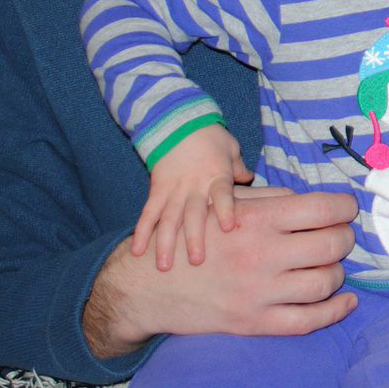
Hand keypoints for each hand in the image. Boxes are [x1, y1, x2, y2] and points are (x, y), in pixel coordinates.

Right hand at [87, 186, 358, 358]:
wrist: (146, 285)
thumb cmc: (190, 238)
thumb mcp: (224, 206)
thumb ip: (272, 199)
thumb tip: (316, 203)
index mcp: (256, 219)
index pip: (323, 209)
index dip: (346, 207)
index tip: (347, 209)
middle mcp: (262, 255)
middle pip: (332, 245)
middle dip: (345, 237)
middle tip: (341, 235)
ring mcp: (259, 293)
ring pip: (326, 282)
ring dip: (338, 271)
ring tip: (331, 264)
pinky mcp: (254, 322)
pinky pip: (308, 321)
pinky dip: (335, 311)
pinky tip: (346, 300)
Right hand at [132, 124, 252, 268]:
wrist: (177, 120)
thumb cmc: (210, 136)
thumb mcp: (231, 149)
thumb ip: (240, 169)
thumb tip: (252, 180)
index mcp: (217, 176)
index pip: (223, 195)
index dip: (226, 210)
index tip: (229, 228)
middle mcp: (195, 186)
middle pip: (194, 214)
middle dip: (194, 238)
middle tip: (197, 261)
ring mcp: (174, 189)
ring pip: (169, 219)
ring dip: (166, 243)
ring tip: (164, 267)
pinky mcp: (157, 189)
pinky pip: (149, 212)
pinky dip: (142, 232)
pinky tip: (136, 251)